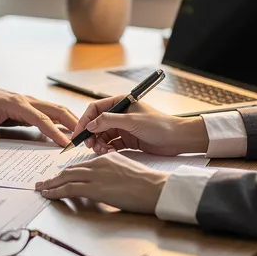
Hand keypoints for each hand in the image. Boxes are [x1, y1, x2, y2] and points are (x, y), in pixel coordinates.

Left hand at [0, 81, 77, 150]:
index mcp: (17, 104)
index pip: (41, 119)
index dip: (54, 132)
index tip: (65, 143)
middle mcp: (27, 101)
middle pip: (56, 110)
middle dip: (72, 122)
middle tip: (85, 137)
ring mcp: (30, 103)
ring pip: (56, 110)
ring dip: (70, 120)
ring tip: (82, 135)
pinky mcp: (30, 108)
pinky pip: (49, 114)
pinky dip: (61, 121)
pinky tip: (68, 131)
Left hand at [35, 151, 168, 213]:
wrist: (155, 188)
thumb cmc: (148, 183)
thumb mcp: (128, 170)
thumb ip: (114, 173)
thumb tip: (107, 182)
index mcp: (107, 158)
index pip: (82, 165)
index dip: (68, 172)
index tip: (60, 176)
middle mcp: (99, 163)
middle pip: (70, 169)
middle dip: (55, 177)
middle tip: (44, 182)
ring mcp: (96, 175)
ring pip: (66, 177)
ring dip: (51, 184)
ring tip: (41, 189)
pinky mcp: (94, 188)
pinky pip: (69, 188)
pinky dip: (56, 191)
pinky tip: (48, 194)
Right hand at [75, 97, 208, 156]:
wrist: (177, 139)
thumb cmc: (159, 125)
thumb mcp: (132, 121)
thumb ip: (109, 121)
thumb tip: (90, 125)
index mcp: (121, 102)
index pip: (95, 109)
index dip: (85, 121)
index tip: (78, 133)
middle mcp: (120, 114)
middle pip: (97, 124)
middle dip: (91, 135)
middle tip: (90, 146)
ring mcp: (123, 128)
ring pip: (103, 135)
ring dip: (99, 144)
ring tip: (102, 151)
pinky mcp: (128, 140)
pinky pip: (111, 144)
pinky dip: (107, 149)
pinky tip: (109, 153)